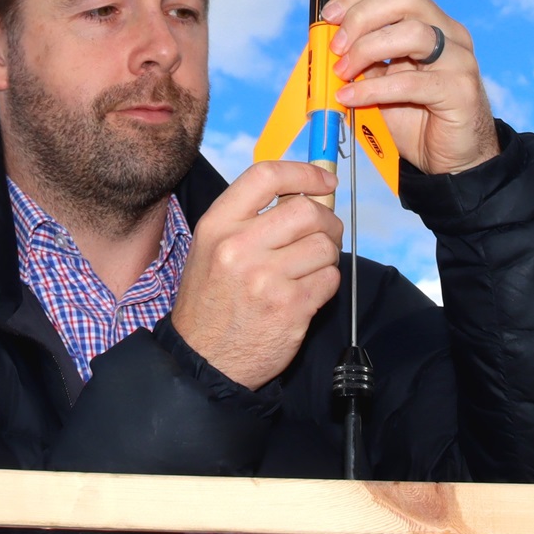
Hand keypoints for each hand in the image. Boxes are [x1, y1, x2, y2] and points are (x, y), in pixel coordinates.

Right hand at [171, 161, 343, 388]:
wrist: (202, 360)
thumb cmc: (211, 300)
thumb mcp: (212, 248)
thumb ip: (251, 217)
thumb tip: (308, 193)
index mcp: (217, 225)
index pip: (266, 175)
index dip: (304, 172)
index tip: (325, 181)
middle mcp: (239, 247)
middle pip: (306, 210)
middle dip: (326, 220)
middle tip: (324, 233)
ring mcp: (266, 278)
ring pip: (325, 245)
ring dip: (326, 255)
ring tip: (308, 268)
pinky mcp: (290, 307)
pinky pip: (330, 278)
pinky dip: (326, 282)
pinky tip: (306, 291)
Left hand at [326, 0, 499, 175]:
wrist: (451, 159)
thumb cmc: (417, 118)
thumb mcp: (381, 83)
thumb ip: (361, 61)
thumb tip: (325, 46)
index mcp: (432, 24)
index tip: (328, 15)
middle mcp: (450, 35)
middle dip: (362, 17)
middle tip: (336, 47)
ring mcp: (459, 60)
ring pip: (413, 33)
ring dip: (367, 49)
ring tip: (343, 73)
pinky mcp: (460, 91)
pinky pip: (412, 82)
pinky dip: (373, 88)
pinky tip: (351, 97)